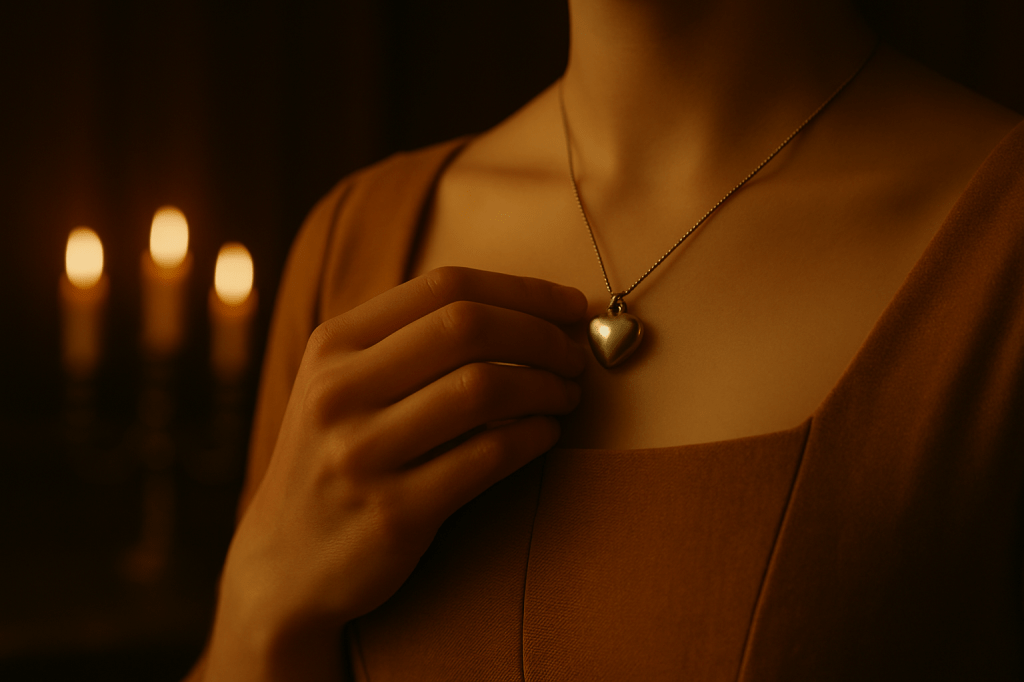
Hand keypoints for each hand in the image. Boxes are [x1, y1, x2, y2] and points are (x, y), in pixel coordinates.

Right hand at [203, 267, 587, 680]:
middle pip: (467, 328)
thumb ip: (409, 343)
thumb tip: (522, 309)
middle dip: (541, 336)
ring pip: (483, 388)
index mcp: (333, 345)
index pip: (444, 287)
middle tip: (575, 355)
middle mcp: (339, 392)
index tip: (570, 305)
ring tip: (566, 395)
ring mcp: (363, 454)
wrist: (284, 565)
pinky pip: (488, 457)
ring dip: (545, 386)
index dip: (522, 290)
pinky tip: (547, 433)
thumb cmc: (336, 460)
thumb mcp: (343, 386)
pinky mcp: (395, 513)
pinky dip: (534, 437)